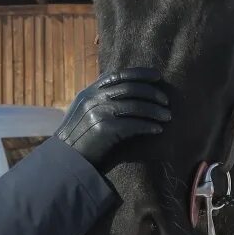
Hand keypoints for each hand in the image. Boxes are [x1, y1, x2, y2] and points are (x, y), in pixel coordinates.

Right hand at [56, 68, 170, 165]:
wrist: (65, 160)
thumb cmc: (79, 139)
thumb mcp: (84, 112)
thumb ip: (100, 100)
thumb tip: (127, 94)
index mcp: (89, 92)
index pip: (118, 75)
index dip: (140, 73)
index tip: (158, 76)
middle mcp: (93, 98)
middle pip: (130, 88)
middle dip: (152, 93)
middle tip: (166, 101)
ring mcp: (98, 112)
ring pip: (135, 105)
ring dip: (155, 111)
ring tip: (167, 116)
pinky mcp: (104, 129)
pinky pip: (133, 124)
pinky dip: (148, 126)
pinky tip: (157, 129)